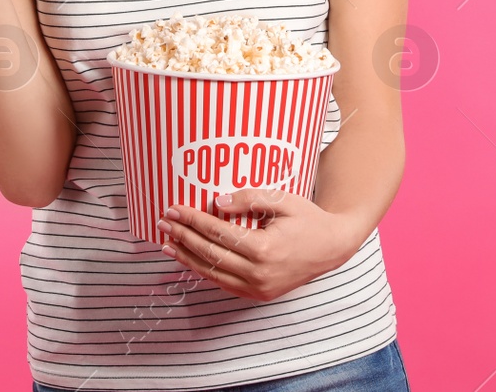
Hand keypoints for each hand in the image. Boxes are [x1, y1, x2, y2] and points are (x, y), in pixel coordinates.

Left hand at [156, 189, 366, 302]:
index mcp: (264, 249)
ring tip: (167, 243)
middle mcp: (259, 274)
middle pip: (209, 255)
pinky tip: (189, 259)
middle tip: (163, 223)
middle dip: (183, 237)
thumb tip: (214, 203)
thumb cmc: (307, 219)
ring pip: (212, 274)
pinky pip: (224, 284)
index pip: (217, 233)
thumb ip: (248, 198)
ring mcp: (259, 289)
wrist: (332, 247)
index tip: (174, 209)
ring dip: (186, 258)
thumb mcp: (281, 200)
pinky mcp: (259, 295)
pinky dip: (204, 271)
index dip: (192, 220)